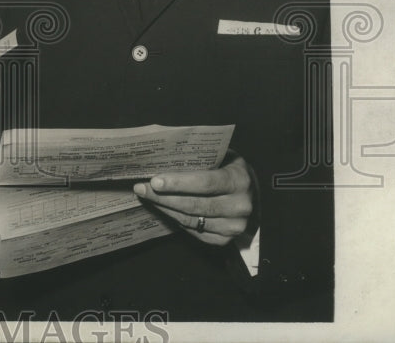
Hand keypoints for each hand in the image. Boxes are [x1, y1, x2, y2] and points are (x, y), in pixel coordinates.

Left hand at [133, 152, 255, 245]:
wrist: (254, 194)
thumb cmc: (230, 169)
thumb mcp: (222, 156)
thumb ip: (200, 157)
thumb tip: (163, 155)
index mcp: (239, 180)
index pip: (206, 183)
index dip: (178, 183)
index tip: (154, 181)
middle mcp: (240, 206)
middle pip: (194, 204)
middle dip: (163, 197)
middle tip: (141, 188)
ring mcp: (233, 226)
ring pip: (191, 220)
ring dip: (165, 208)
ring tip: (146, 197)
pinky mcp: (225, 240)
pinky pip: (194, 231)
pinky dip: (175, 220)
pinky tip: (162, 208)